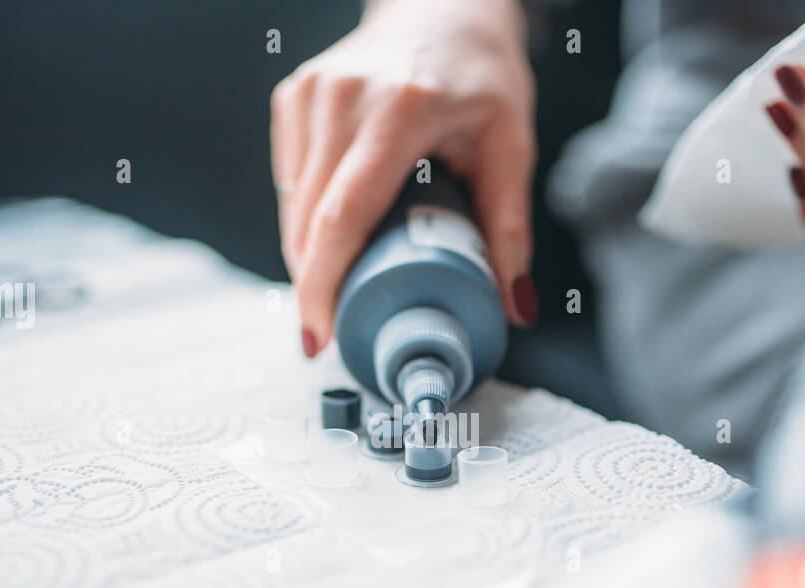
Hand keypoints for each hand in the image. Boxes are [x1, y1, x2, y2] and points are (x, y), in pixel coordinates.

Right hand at [270, 0, 536, 355]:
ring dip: (310, 257)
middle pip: (308, 221)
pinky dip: (307, 218)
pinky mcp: (293, 95)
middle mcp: (344, 96)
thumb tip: (515, 307)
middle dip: (315, 286)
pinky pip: (289, 181)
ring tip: (340, 284)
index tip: (320, 337)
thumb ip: (510, 230)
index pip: (343, 216)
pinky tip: (338, 230)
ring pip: (292, 206)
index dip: (323, 286)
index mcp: (400, 110)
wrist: (446, 6)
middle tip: (333, 329)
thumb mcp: (510, 147)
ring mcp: (311, 92)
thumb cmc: (481, 75)